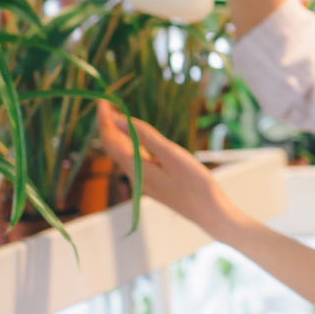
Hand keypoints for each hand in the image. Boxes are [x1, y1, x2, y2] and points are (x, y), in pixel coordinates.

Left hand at [94, 101, 236, 238]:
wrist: (211, 214)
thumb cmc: (195, 185)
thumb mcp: (172, 155)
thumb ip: (145, 137)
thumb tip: (118, 120)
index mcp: (137, 168)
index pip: (111, 139)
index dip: (105, 119)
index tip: (103, 99)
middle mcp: (136, 175)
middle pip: (113, 147)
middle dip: (108, 124)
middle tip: (108, 102)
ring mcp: (145, 181)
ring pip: (123, 154)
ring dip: (118, 134)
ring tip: (117, 116)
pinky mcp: (155, 183)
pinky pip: (135, 160)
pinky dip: (130, 145)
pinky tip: (137, 140)